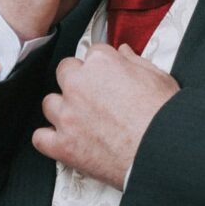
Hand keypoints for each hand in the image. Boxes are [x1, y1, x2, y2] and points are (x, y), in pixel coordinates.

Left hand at [33, 43, 179, 188]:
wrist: (164, 153)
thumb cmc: (164, 119)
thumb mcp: (159, 78)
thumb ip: (136, 62)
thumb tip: (125, 53)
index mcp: (101, 64)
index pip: (91, 53)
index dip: (100, 67)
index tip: (106, 77)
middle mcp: (79, 85)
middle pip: (65, 72)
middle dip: (77, 82)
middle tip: (95, 97)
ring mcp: (68, 115)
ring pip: (50, 103)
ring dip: (62, 109)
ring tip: (81, 120)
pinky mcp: (63, 145)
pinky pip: (40, 138)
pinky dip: (49, 139)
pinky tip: (63, 140)